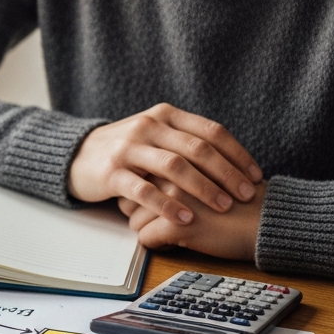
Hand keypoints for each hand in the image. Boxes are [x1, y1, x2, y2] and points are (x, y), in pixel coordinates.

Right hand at [68, 103, 262, 225]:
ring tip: (223, 206)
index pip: (210, 130)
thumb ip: (186, 141)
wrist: (77, 156)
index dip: (237, 153)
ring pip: (174, 166)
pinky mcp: (111, 171)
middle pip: (197, 148)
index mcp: (165, 116)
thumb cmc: (126, 151)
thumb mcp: (155, 136)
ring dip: (203, 188)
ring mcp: (128, 148)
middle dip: (227, 173)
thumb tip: (233, 164)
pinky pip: (144, 189)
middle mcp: (148, 126)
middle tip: (247, 194)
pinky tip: (185, 218)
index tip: (256, 175)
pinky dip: (167, 204)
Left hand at [121, 182, 264, 260]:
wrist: (266, 219)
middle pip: (131, 196)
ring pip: (135, 219)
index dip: (145, 192)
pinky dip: (158, 244)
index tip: (158, 202)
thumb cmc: (240, 198)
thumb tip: (153, 182)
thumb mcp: (207, 171)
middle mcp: (169, 176)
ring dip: (149, 228)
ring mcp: (171, 200)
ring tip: (171, 232)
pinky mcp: (175, 226)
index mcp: (177, 158)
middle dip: (141, 210)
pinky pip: (146, 239)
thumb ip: (181, 169)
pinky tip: (176, 243)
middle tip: (162, 218)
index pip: (138, 175)